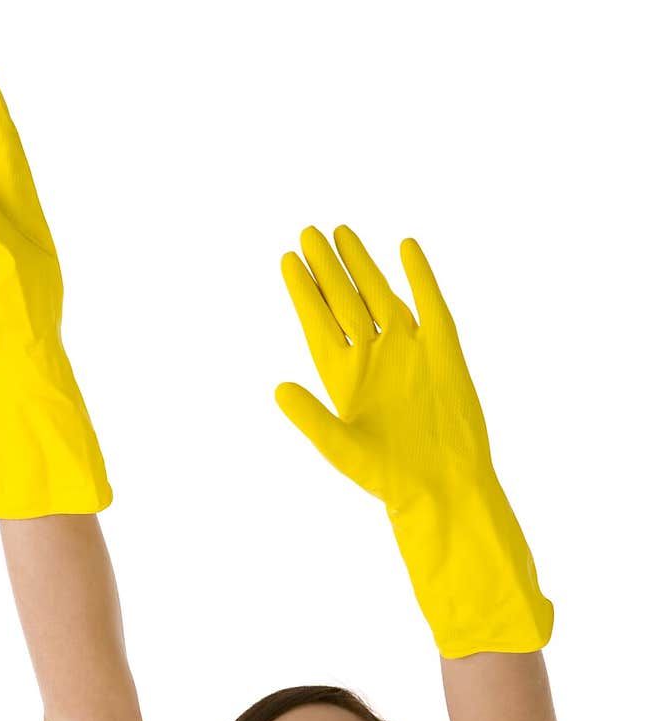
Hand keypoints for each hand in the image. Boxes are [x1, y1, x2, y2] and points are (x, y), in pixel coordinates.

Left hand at [275, 225, 553, 656]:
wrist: (443, 487)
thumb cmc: (389, 478)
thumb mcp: (342, 449)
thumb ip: (312, 418)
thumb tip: (278, 388)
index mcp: (344, 378)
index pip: (319, 324)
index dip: (304, 293)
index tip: (287, 260)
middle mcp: (373, 359)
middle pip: (345, 302)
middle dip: (327, 269)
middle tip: (307, 233)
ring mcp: (408, 351)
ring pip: (380, 296)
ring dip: (362, 266)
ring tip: (341, 232)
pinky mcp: (443, 352)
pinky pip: (429, 305)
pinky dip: (419, 276)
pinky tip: (405, 247)